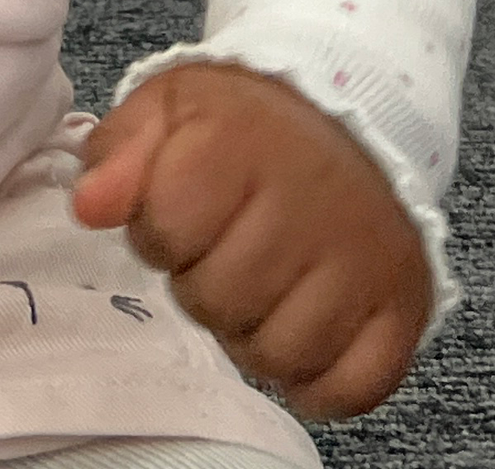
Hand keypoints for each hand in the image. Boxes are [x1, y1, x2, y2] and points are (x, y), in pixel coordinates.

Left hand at [70, 60, 430, 420]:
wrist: (353, 114)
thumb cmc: (245, 120)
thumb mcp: (170, 106)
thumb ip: (119, 152)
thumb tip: (88, 207)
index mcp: (241, 143)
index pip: (165, 230)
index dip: (159, 230)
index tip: (181, 207)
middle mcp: (311, 203)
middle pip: (219, 302)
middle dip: (203, 284)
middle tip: (222, 249)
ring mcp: (366, 261)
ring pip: (280, 356)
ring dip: (255, 337)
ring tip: (259, 288)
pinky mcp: (406, 307)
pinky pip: (351, 389)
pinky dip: (318, 380)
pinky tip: (302, 329)